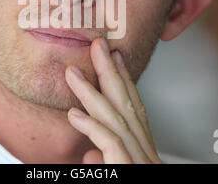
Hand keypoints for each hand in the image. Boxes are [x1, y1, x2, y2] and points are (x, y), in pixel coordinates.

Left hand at [65, 37, 162, 163]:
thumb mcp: (117, 171)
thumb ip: (105, 160)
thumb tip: (89, 152)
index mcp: (142, 149)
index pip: (133, 108)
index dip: (125, 79)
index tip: (115, 58)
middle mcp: (145, 152)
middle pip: (127, 104)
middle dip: (111, 71)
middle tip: (99, 46)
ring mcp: (141, 160)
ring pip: (116, 117)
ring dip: (91, 92)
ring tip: (72, 73)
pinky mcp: (130, 170)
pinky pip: (112, 143)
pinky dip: (93, 126)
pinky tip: (74, 114)